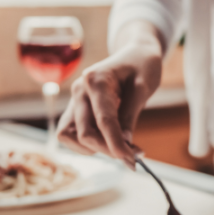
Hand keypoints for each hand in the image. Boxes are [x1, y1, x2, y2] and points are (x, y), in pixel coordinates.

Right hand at [56, 37, 161, 167]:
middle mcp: (79, 90)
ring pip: (70, 136)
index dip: (116, 144)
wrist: (135, 53)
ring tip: (119, 146)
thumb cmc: (141, 66)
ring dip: (93, 148)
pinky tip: (107, 141)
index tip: (132, 161)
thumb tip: (124, 143)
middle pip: (84, 133)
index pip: (103, 121)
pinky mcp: (75, 108)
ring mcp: (74, 100)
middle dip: (108, 150)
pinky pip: (70, 134)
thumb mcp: (143, 87)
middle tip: (134, 156)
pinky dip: (86, 144)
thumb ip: (130, 115)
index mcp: (95, 80)